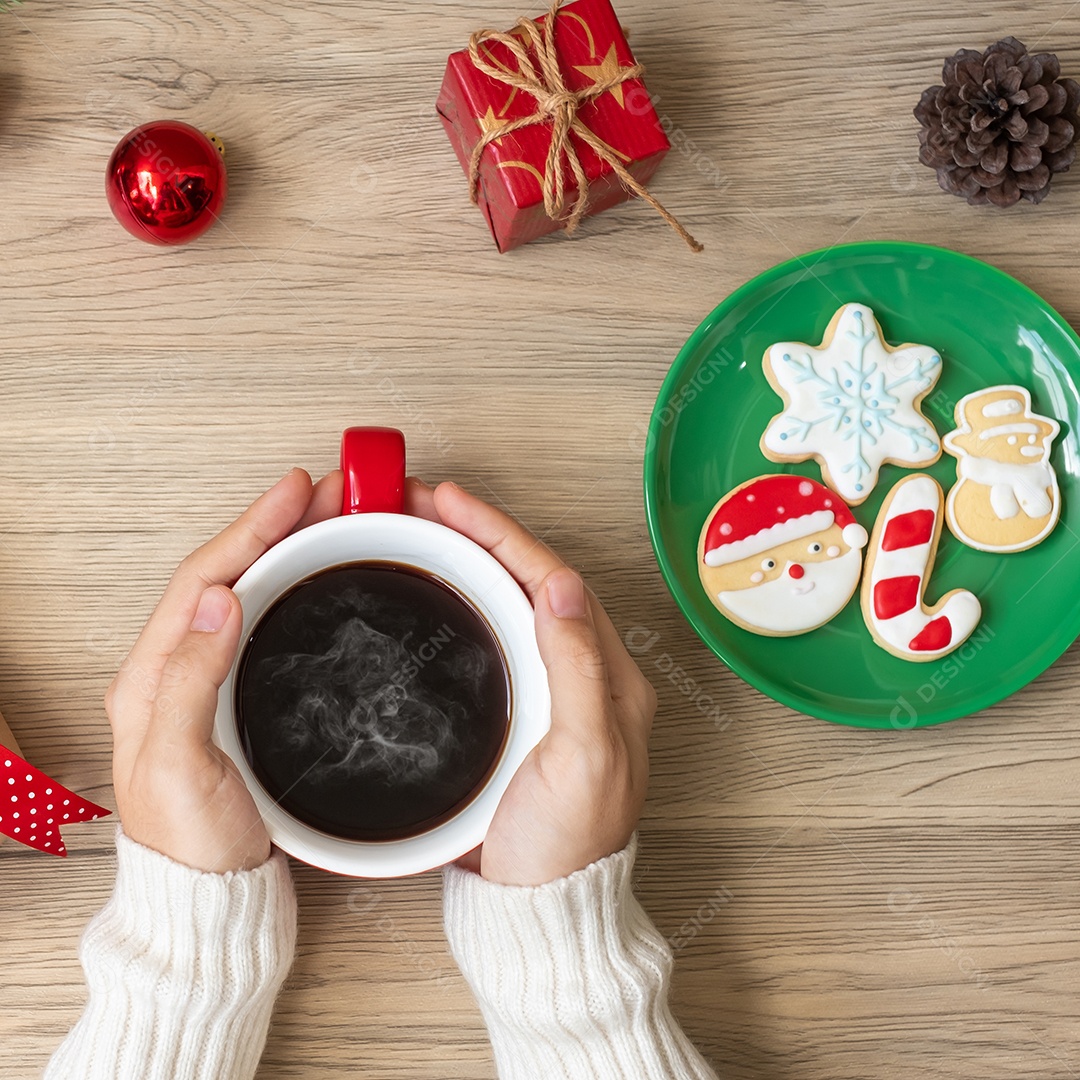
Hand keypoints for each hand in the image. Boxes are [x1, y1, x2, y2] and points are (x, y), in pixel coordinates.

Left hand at [107, 468, 344, 872]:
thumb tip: (221, 600)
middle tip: (327, 493)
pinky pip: (262, 621)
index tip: (295, 493)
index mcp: (151, 678)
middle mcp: (174, 670)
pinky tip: (312, 579)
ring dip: (283, 549)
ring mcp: (205, 681)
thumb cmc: (192, 842)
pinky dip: (289, 587)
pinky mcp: (235, 696)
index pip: (204, 580)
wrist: (210, 895)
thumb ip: (192, 682)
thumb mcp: (183, 765)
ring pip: (244, 592)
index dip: (251, 529)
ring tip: (326, 519)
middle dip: (274, 525)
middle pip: (225, 574)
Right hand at [409, 480, 656, 886]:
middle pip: (528, 579)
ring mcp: (547, 689)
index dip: (500, 532)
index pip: (552, 578)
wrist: (538, 908)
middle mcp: (582, 673)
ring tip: (421, 529)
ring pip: (507, 602)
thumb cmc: (567, 846)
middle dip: (478, 532)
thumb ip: (579, 671)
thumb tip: (564, 586)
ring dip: (467, 559)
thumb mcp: (584, 757)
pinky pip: (490, 635)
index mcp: (608, 675)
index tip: (451, 502)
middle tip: (422, 501)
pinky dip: (461, 602)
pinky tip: (432, 592)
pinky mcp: (517, 709)